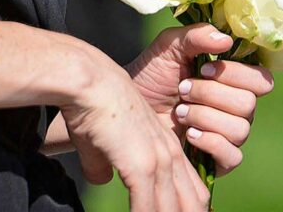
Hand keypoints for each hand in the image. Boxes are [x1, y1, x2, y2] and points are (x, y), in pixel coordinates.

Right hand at [61, 58, 211, 210]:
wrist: (87, 82)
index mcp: (166, 147)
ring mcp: (158, 162)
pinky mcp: (141, 167)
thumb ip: (108, 162)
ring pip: (174, 211)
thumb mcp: (105, 139)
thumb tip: (103, 179)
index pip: (194, 192)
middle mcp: (169, 155)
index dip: (188, 211)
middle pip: (194, 205)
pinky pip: (148, 211)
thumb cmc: (91, 106)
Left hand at [127, 24, 274, 175]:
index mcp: (233, 79)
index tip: (203, 69)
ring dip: (204, 116)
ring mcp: (230, 134)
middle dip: (210, 94)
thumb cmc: (153, 74)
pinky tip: (189, 133)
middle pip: (248, 103)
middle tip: (183, 89)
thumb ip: (195, 37)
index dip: (236, 74)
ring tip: (179, 111)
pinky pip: (233, 155)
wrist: (130, 106)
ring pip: (240, 129)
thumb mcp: (169, 47)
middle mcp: (237, 107)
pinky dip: (210, 141)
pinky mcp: (220, 159)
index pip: (261, 79)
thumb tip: (226, 39)